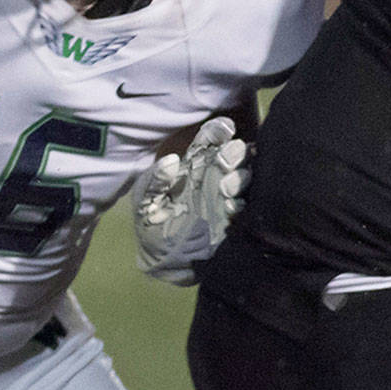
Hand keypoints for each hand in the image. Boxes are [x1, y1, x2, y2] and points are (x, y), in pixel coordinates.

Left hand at [133, 115, 248, 284]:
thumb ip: (154, 180)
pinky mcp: (233, 222)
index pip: (211, 140)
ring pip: (244, 179)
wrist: (158, 259)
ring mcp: (226, 199)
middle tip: (226, 158)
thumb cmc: (151, 222)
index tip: (224, 130)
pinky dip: (241, 205)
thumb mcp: (144, 200)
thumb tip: (171, 161)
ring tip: (225, 186)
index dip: (219, 131)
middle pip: (235, 155)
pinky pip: (246, 209)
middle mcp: (215, 177)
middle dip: (235, 152)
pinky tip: (231, 207)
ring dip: (240, 178)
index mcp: (194, 165)